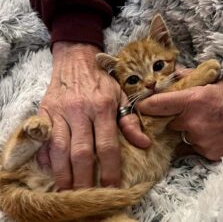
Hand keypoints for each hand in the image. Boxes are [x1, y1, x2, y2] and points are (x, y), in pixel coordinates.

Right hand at [38, 42, 149, 189]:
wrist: (76, 60)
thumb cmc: (101, 80)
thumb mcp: (121, 96)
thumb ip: (131, 121)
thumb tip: (144, 143)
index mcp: (102, 107)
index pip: (107, 145)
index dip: (111, 169)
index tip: (112, 185)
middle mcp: (80, 110)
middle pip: (81, 152)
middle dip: (85, 177)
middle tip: (88, 194)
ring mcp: (60, 112)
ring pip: (60, 149)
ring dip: (64, 173)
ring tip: (69, 189)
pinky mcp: (45, 112)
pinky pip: (44, 139)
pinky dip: (47, 157)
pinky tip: (52, 169)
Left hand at [137, 77, 222, 160]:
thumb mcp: (218, 80)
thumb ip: (191, 77)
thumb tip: (173, 75)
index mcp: (194, 100)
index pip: (157, 104)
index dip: (145, 105)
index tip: (141, 106)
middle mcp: (194, 122)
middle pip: (167, 123)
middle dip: (171, 118)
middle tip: (185, 111)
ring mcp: (201, 141)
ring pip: (181, 136)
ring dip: (186, 130)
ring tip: (204, 121)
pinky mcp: (209, 154)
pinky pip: (193, 147)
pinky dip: (197, 141)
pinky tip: (212, 132)